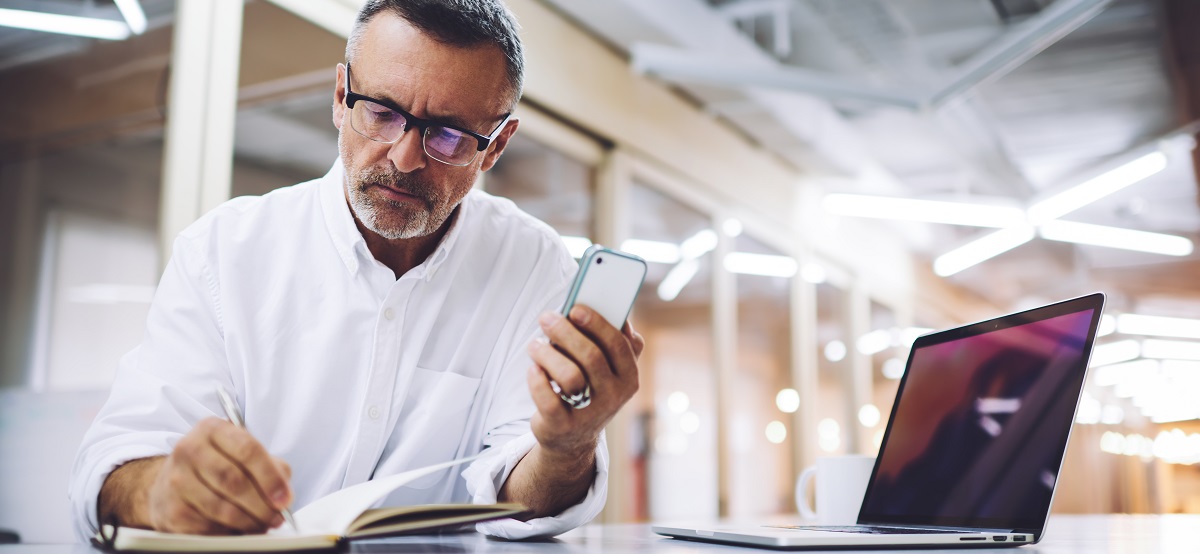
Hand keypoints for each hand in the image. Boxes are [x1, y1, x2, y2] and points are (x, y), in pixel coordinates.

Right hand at [147, 418, 292, 533]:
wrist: (172, 482)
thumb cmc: (217, 464)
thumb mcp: (243, 453)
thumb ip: (271, 466)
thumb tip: (283, 494)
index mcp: (212, 429)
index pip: (247, 450)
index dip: (270, 477)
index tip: (284, 499)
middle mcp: (190, 449)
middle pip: (233, 481)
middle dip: (261, 504)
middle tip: (277, 517)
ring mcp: (176, 479)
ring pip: (220, 507)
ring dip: (248, 521)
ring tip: (263, 525)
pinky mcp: (172, 508)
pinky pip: (207, 526)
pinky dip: (229, 532)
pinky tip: (240, 530)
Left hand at [526, 305, 644, 456]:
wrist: (573, 437)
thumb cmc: (590, 389)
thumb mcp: (610, 370)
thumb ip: (620, 343)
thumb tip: (619, 315)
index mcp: (629, 377)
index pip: (617, 344)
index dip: (596, 324)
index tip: (575, 308)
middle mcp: (614, 397)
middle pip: (591, 357)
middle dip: (566, 332)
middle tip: (546, 317)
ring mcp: (589, 414)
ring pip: (569, 376)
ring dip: (548, 354)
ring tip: (534, 344)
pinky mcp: (563, 427)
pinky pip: (548, 400)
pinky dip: (537, 381)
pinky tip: (533, 369)